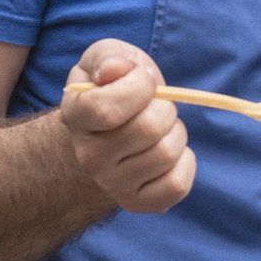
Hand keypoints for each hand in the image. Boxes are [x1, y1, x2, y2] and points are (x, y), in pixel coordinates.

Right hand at [59, 40, 194, 211]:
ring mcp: (111, 184)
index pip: (105, 108)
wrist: (112, 129)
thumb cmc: (113, 87)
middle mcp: (88, 157)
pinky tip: (169, 154)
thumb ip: (109, 57)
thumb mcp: (107, 58)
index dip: (138, 87)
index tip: (143, 80)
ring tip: (160, 129)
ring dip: (176, 132)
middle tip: (155, 107)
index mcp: (75, 117)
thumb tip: (116, 69)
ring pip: (167, 153)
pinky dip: (185, 162)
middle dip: (165, 107)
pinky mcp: (136, 203)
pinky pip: (177, 185)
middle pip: (149, 129)